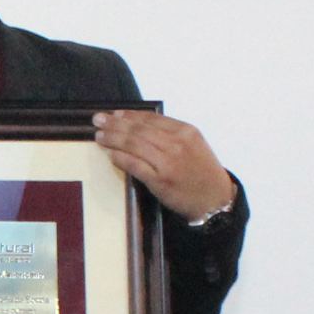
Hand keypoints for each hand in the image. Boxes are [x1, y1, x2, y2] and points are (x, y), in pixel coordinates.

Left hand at [92, 110, 234, 219]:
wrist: (215, 200)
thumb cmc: (201, 171)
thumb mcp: (194, 145)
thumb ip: (171, 133)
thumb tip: (138, 123)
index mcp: (186, 132)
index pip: (151, 118)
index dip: (129, 115)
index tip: (114, 114)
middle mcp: (177, 144)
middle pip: (138, 130)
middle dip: (115, 124)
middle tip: (98, 120)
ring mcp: (168, 162)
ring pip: (133, 145)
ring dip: (112, 139)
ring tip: (99, 136)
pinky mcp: (160, 180)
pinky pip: (133, 165)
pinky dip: (119, 158)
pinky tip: (109, 154)